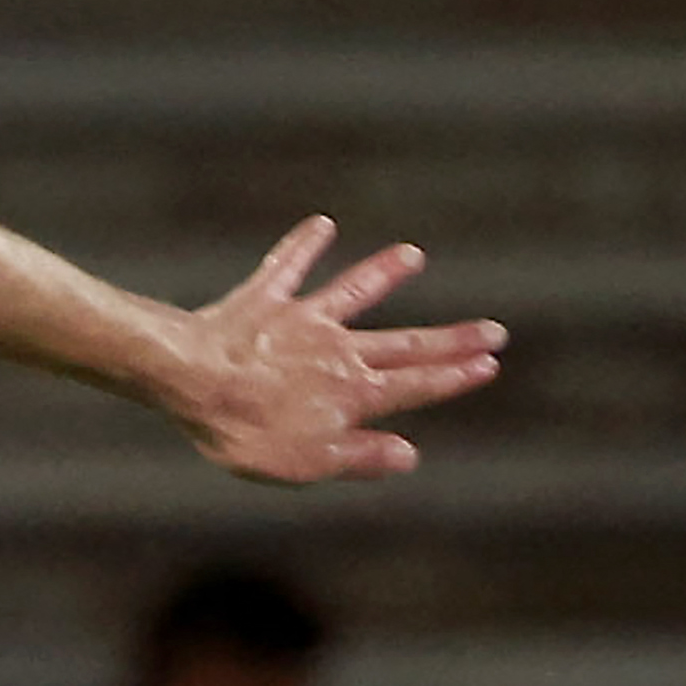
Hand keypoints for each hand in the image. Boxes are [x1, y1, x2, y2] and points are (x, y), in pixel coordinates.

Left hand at [170, 218, 505, 482]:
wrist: (190, 380)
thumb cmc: (244, 430)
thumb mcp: (308, 462)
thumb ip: (360, 456)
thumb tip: (411, 454)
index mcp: (354, 393)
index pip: (417, 385)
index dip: (453, 377)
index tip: (488, 365)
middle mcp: (338, 350)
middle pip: (406, 343)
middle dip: (452, 339)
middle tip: (494, 330)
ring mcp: (302, 320)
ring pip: (353, 292)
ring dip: (382, 272)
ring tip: (411, 253)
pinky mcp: (265, 299)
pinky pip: (288, 267)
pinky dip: (304, 245)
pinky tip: (321, 223)